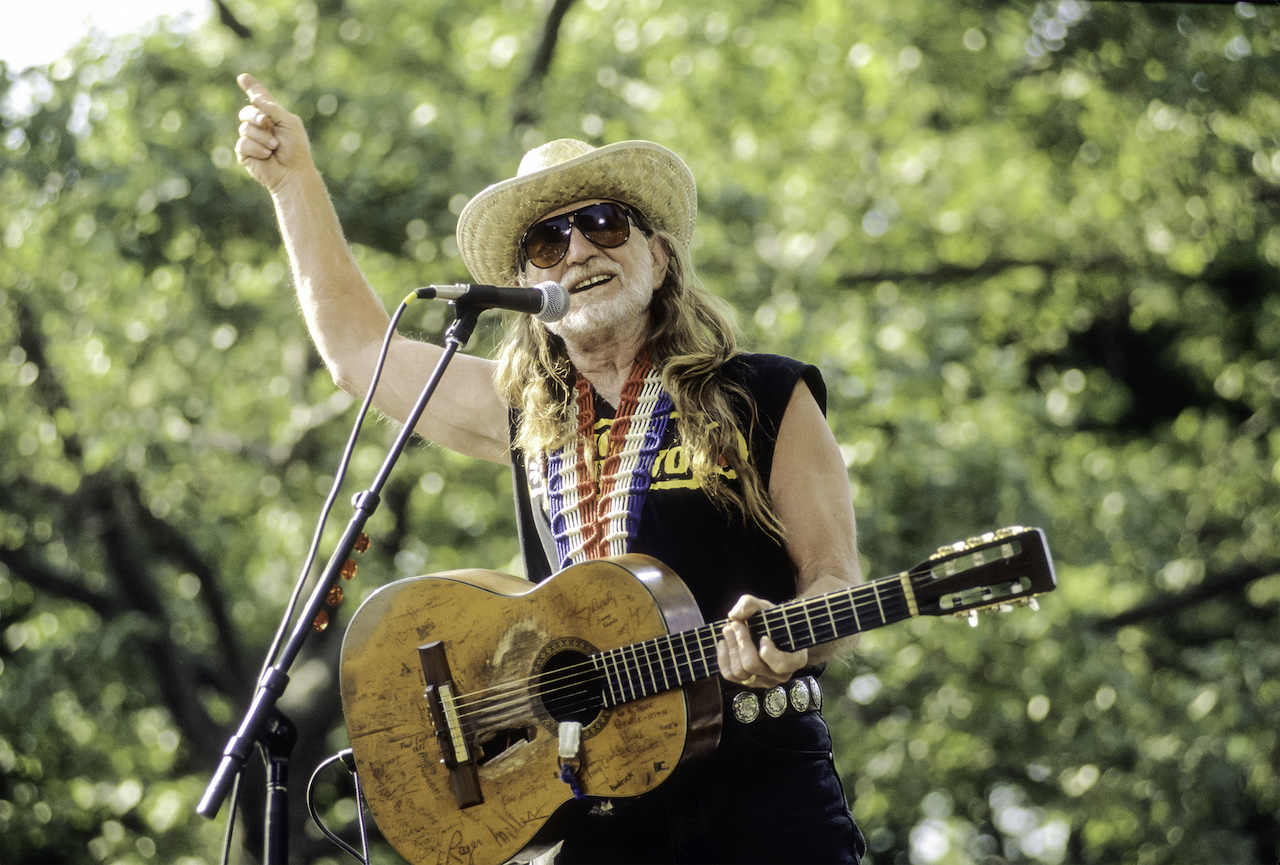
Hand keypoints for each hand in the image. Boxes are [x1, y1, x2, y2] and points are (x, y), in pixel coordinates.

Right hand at [234, 73, 312, 193]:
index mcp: (272, 117)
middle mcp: (260, 127)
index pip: (259, 100)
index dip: (251, 88)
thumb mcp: (288, 122)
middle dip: (255, 116)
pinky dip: (257, 148)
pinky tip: (267, 155)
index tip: (243, 77)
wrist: (293, 172)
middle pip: (246, 112)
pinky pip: (243, 144)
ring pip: (244, 128)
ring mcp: (251, 140)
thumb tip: (255, 100)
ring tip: (274, 147)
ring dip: (262, 137)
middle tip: (267, 123)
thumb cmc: (295, 148)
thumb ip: (272, 109)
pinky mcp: (245, 153)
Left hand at [716, 594, 808, 688]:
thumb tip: (734, 615)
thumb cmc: (772, 619)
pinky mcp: (749, 682)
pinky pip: (730, 676)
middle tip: (735, 624)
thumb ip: (750, 604)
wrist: (771, 629)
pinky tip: (723, 643)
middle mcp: (781, 675)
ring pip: (739, 672)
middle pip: (752, 665)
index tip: (763, 636)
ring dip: (730, 648)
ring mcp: (764, 680)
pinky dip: (723, 658)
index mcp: (795, 659)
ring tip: (728, 630)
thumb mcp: (765, 607)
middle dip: (741, 642)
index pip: (780, 664)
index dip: (768, 652)